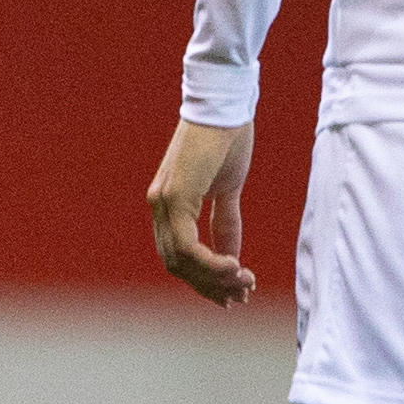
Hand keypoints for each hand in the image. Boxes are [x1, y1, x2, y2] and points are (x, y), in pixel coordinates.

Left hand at [147, 118, 257, 303]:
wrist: (226, 107)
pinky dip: (211, 262)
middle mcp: (159, 206)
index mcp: (169, 206)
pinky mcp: (175, 195)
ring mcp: (164, 201)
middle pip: (177, 264)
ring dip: (214, 279)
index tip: (233, 293)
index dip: (204, 279)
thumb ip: (224, 222)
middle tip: (242, 296)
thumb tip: (232, 256)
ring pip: (181, 260)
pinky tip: (236, 267)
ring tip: (244, 284)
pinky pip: (188, 244)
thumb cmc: (227, 141)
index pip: (178, 256)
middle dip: (210, 286)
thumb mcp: (228, 189)